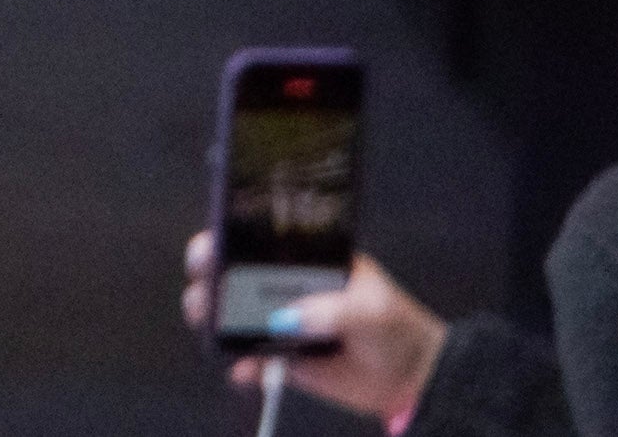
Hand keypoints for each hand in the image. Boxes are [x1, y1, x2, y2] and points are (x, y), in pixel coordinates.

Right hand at [186, 236, 450, 418]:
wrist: (413, 378)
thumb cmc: (396, 328)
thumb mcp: (373, 310)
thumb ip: (331, 312)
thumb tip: (284, 321)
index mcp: (306, 260)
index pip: (258, 241)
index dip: (228, 239)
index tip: (210, 249)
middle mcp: (285, 286)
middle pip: (234, 276)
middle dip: (210, 279)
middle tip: (204, 291)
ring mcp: (281, 323)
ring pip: (234, 316)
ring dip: (215, 320)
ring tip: (210, 327)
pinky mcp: (283, 359)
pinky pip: (251, 360)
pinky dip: (241, 365)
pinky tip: (243, 370)